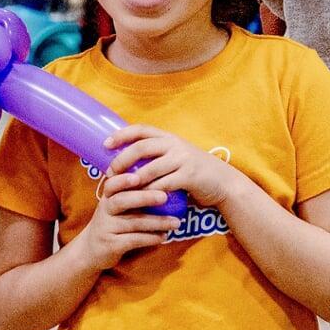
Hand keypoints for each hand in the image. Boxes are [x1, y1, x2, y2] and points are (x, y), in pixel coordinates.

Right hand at [80, 169, 183, 270]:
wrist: (90, 250)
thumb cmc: (112, 222)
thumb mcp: (116, 206)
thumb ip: (133, 194)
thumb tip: (169, 184)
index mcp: (108, 197)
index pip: (112, 184)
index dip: (123, 180)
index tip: (138, 176)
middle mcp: (105, 210)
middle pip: (122, 200)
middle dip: (144, 197)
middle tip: (165, 197)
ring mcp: (106, 228)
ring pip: (133, 222)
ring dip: (157, 222)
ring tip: (176, 222)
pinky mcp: (111, 245)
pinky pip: (133, 240)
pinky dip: (150, 238)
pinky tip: (163, 236)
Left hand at [102, 124, 242, 211]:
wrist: (223, 183)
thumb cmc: (195, 172)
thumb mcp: (177, 156)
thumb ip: (159, 156)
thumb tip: (129, 161)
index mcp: (169, 137)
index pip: (141, 129)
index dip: (122, 134)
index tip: (106, 144)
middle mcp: (175, 144)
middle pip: (141, 147)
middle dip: (122, 160)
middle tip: (111, 172)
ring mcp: (183, 159)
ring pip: (150, 169)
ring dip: (133, 180)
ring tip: (121, 189)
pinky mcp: (189, 176)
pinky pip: (163, 185)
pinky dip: (150, 193)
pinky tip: (141, 199)